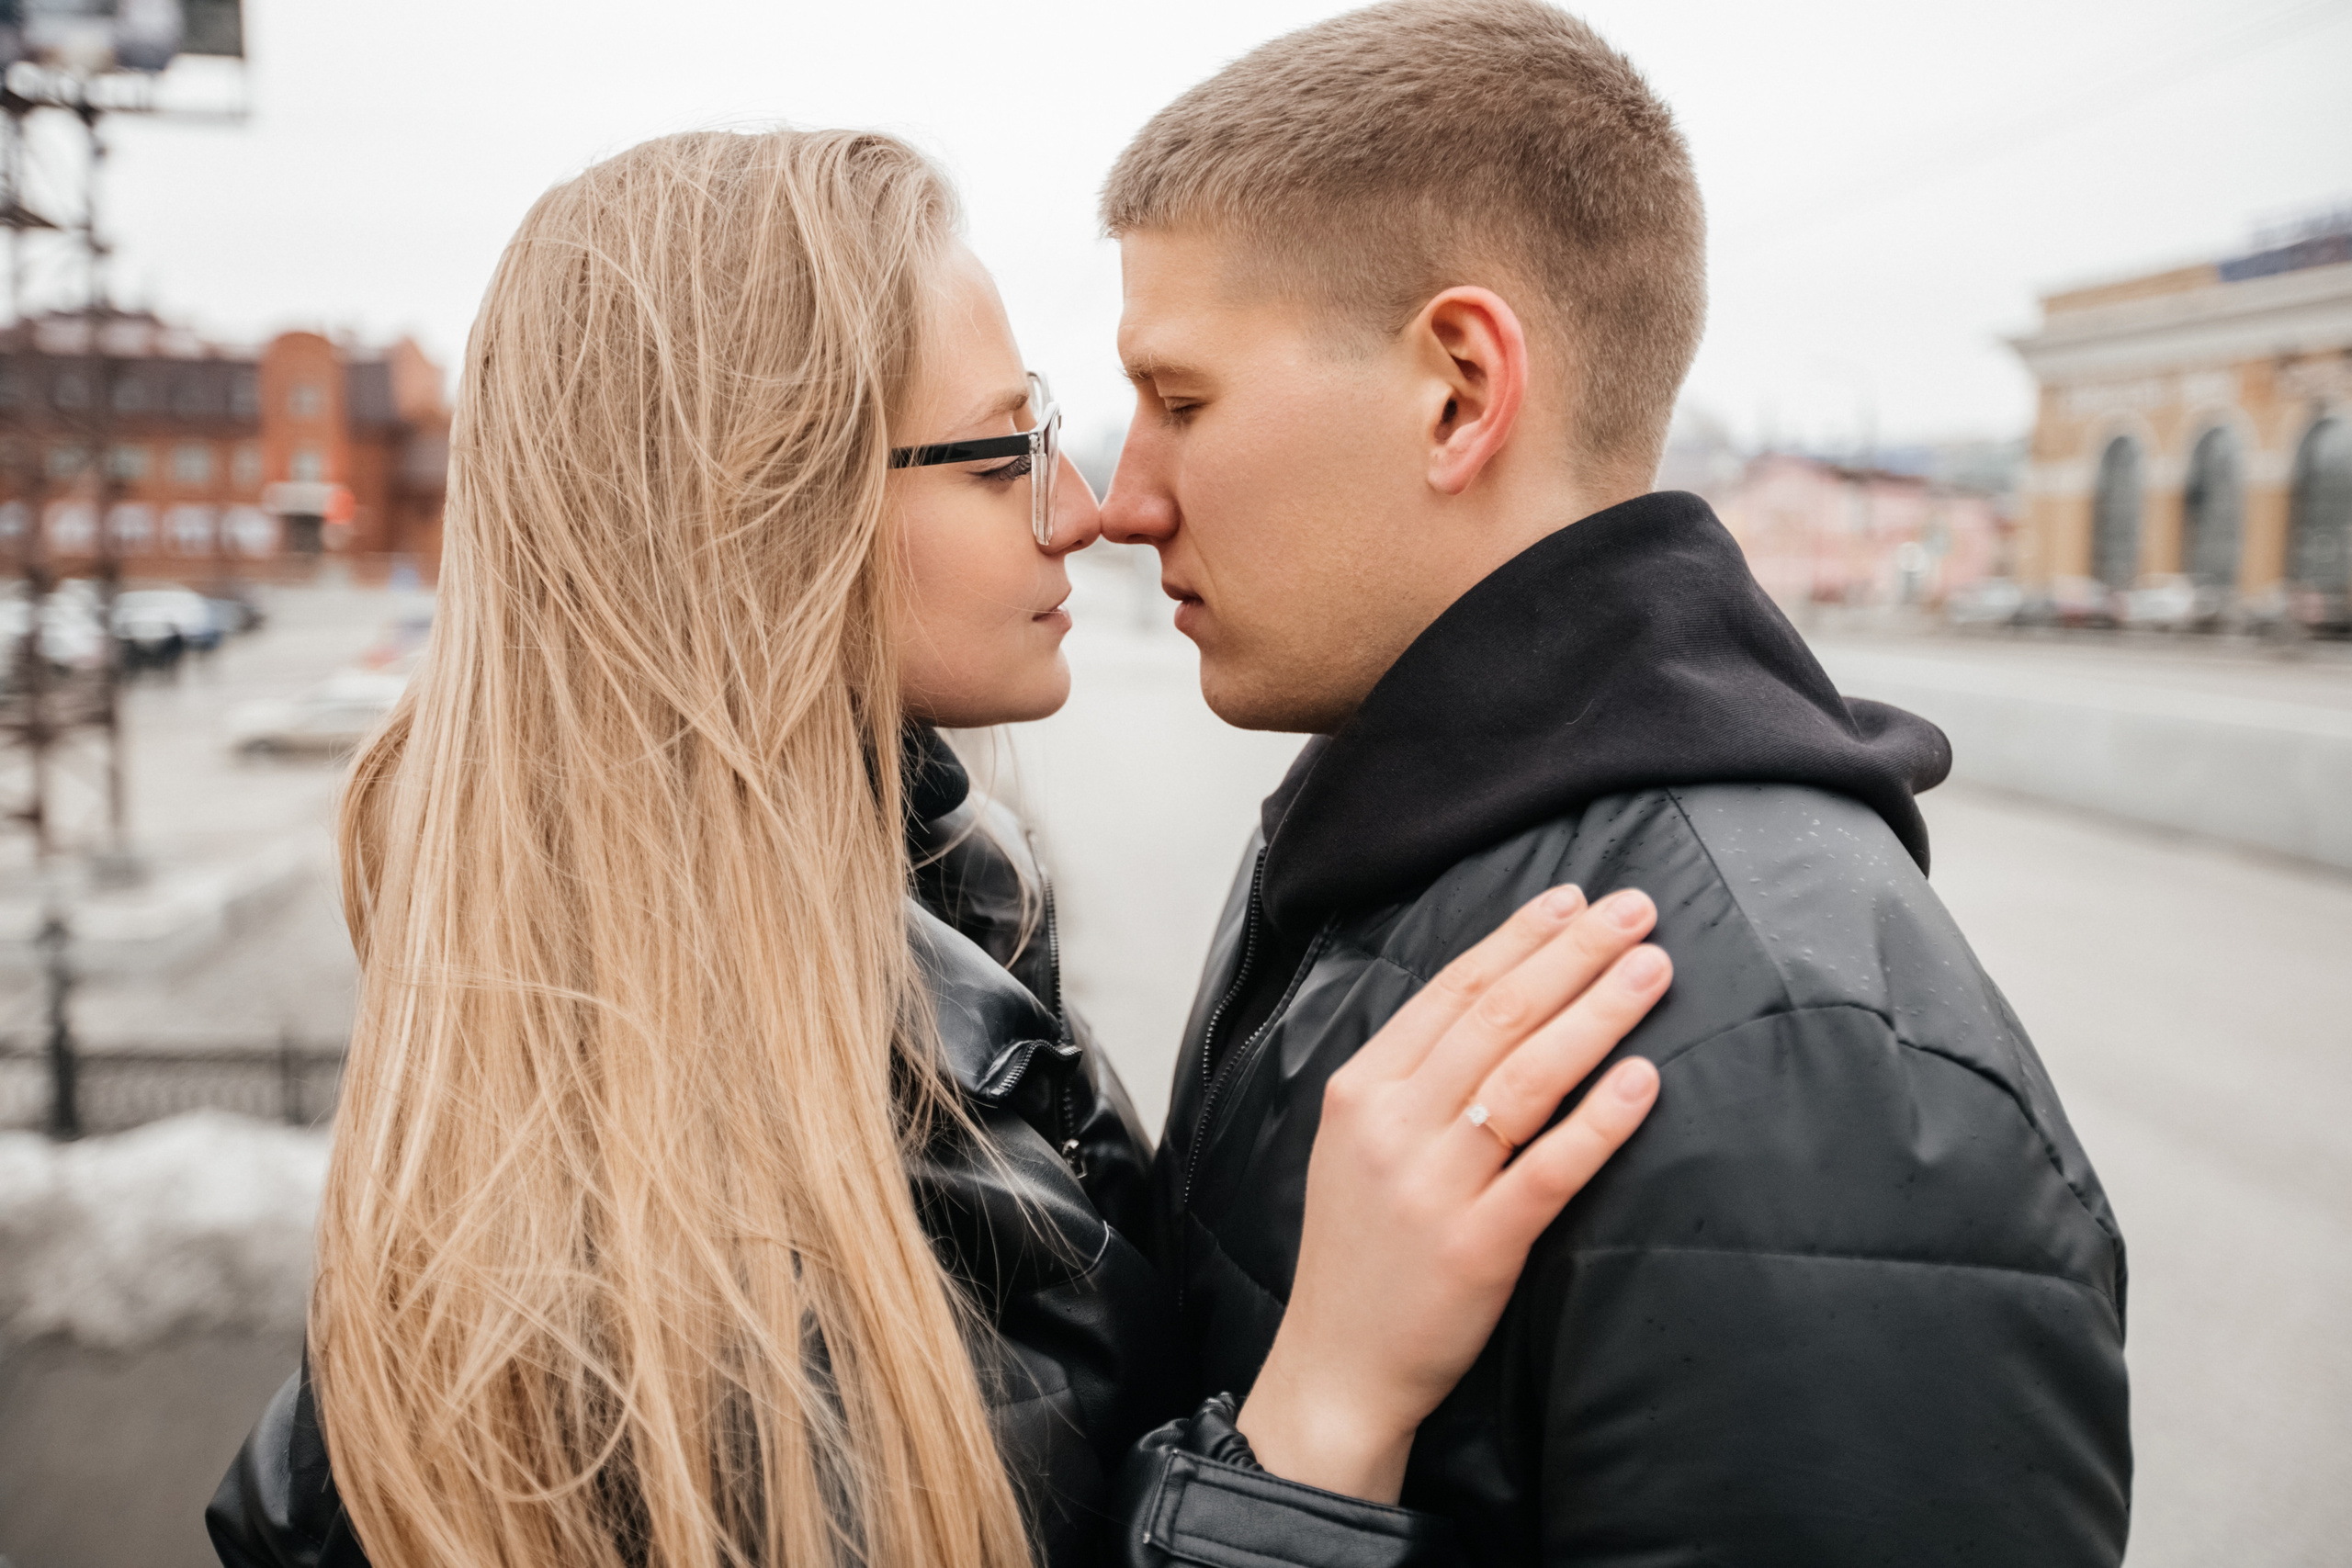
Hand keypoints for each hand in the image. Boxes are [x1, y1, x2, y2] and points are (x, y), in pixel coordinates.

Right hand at [1235, 883, 1667, 1501]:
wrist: (1338, 1364)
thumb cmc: (1362, 1250)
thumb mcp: (1359, 1144)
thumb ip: (1413, 1079)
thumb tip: (1496, 1002)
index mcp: (1361, 1089)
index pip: (1451, 990)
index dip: (1520, 939)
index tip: (1576, 901)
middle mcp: (1392, 1125)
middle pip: (1496, 1018)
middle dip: (1573, 956)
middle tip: (1634, 911)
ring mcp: (1432, 1185)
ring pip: (1526, 1078)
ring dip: (1596, 1014)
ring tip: (1652, 971)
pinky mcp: (1476, 1246)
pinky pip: (1547, 1169)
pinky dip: (1598, 1120)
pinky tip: (1641, 1080)